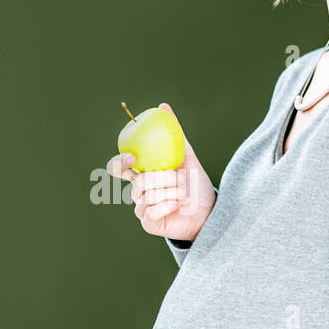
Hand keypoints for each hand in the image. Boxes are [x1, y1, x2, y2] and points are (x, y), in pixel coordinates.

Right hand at [106, 103, 216, 242]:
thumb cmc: (196, 184)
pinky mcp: (149, 223)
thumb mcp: (186, 155)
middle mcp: (139, 191)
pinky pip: (151, 211)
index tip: (132, 158)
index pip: (118, 167)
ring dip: (171, 191)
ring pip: (146, 196)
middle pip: (137, 182)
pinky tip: (181, 203)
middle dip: (160, 178)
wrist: (209, 210)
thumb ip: (174, 133)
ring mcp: (142, 208)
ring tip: (185, 191)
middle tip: (175, 176)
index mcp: (143, 174)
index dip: (119, 162)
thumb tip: (163, 106)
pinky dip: (169, 205)